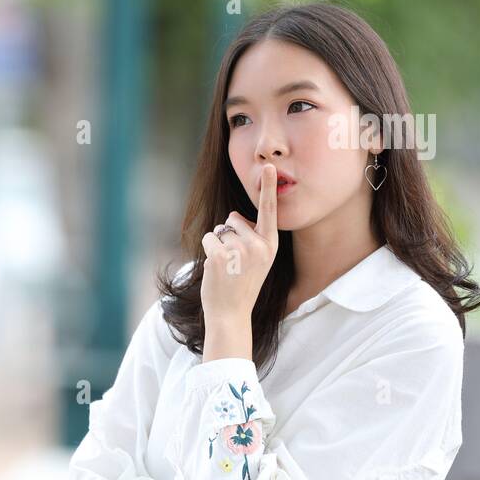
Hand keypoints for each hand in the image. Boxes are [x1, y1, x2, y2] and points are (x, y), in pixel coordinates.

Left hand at [200, 163, 279, 324]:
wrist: (231, 313)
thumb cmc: (241, 284)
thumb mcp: (257, 260)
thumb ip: (251, 237)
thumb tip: (233, 216)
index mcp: (271, 245)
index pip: (269, 211)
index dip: (269, 187)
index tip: (270, 166)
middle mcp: (259, 245)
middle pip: (234, 219)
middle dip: (228, 234)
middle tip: (234, 261)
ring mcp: (240, 250)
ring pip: (219, 229)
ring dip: (217, 244)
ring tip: (227, 267)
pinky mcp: (221, 255)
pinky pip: (208, 238)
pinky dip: (208, 250)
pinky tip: (216, 268)